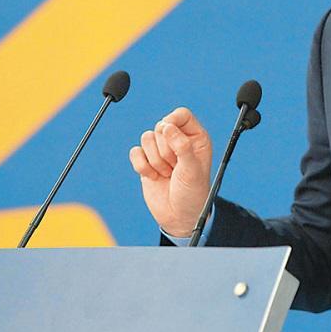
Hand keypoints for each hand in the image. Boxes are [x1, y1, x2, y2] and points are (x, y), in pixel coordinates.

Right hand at [128, 107, 212, 236]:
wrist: (179, 217)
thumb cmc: (193, 193)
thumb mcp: (192, 169)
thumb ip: (182, 146)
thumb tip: (167, 126)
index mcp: (195, 137)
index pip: (181, 115)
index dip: (173, 122)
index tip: (172, 135)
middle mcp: (178, 140)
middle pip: (160, 126)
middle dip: (165, 150)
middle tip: (176, 168)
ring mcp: (160, 150)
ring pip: (146, 138)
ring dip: (155, 160)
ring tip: (167, 173)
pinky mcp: (146, 161)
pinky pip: (135, 152)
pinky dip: (142, 166)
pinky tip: (154, 177)